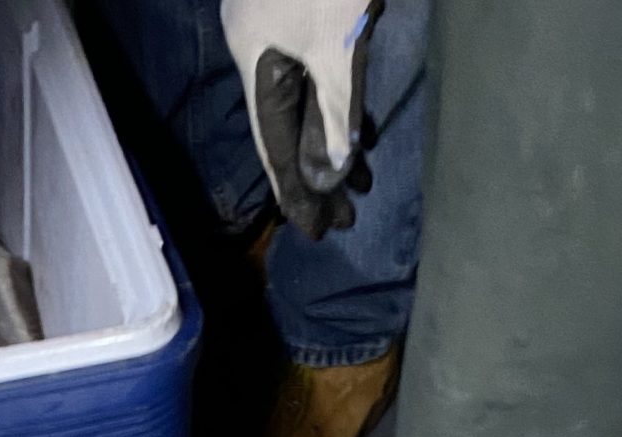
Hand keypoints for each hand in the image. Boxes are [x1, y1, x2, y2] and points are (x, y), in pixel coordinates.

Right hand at [220, 0, 379, 241]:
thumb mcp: (337, 45)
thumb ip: (336, 111)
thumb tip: (332, 170)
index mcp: (257, 61)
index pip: (274, 145)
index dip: (297, 192)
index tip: (320, 229)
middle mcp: (261, 50)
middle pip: (289, 127)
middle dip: (321, 173)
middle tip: (349, 215)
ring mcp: (282, 28)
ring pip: (307, 101)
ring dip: (335, 141)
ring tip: (364, 180)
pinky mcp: (306, 12)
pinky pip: (318, 72)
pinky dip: (338, 103)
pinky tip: (362, 128)